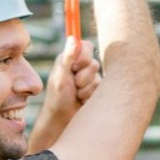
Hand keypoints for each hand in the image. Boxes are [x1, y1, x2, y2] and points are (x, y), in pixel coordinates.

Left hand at [29, 36, 100, 153]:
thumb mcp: (61, 77)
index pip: (86, 46)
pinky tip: (83, 100)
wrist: (62, 121)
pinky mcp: (95, 89)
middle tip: (74, 85)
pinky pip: (102, 88)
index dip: (84, 57)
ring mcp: (89, 77)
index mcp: (69, 58)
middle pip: (94, 63)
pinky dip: (91, 95)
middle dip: (84, 77)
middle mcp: (79, 66)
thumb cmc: (57, 99)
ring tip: (77, 95)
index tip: (75, 67)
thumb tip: (72, 38)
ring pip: (98, 77)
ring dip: (86, 88)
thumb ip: (68, 58)